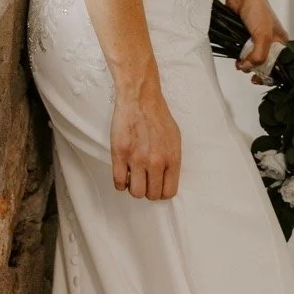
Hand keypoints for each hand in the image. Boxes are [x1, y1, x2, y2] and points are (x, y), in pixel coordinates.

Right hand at [110, 85, 182, 199]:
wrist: (140, 98)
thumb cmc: (157, 115)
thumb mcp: (175, 138)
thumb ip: (172, 160)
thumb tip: (167, 178)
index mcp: (172, 158)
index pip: (169, 192)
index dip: (161, 191)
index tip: (156, 186)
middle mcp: (156, 162)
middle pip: (152, 195)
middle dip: (148, 190)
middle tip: (144, 180)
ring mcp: (137, 159)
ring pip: (136, 193)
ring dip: (134, 188)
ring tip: (134, 176)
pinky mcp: (120, 154)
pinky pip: (119, 183)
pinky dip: (121, 183)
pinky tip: (124, 173)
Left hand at [235, 0, 288, 83]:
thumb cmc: (257, 9)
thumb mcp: (263, 35)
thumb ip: (259, 55)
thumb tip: (249, 67)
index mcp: (281, 41)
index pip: (280, 64)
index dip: (271, 73)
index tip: (261, 79)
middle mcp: (271, 42)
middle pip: (266, 64)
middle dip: (257, 70)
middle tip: (250, 72)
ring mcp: (258, 41)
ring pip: (254, 61)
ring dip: (246, 65)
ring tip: (241, 64)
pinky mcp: (245, 39)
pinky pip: (245, 55)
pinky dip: (241, 59)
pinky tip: (237, 60)